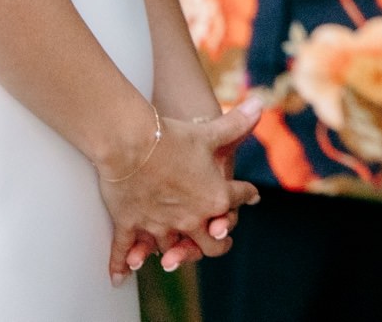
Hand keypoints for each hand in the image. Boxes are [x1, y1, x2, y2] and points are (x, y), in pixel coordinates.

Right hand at [98, 100, 262, 283]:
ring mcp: (161, 226)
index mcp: (215, 197)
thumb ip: (237, 123)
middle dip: (218, 242)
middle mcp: (191, 218)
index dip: (246, 194)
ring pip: (172, 250)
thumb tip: (260, 104)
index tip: (250, 195)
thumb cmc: (172, 136)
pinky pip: (127, 251)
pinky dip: (123, 264)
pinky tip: (121, 277)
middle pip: (211, 245)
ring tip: (175, 255)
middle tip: (220, 236)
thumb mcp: (210, 131)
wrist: (131, 142)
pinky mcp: (132, 226)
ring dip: (175, 253)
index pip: (239, 198)